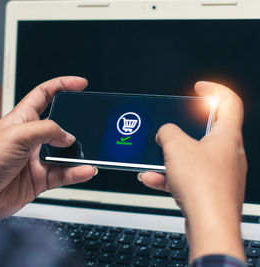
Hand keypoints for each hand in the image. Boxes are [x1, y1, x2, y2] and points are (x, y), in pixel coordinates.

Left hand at [0, 76, 97, 218]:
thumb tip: (68, 137)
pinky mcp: (39, 179)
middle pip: (60, 125)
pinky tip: (85, 170)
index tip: (81, 83)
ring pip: (65, 153)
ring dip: (78, 153)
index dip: (62, 85)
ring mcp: (36, 159)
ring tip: (91, 153)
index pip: (44, 94)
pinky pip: (64, 174)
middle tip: (90, 124)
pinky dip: (76, 172)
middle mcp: (30, 138)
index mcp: (22, 119)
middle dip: (76, 124)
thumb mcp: (16, 135)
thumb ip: (46, 131)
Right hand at [139, 82, 246, 261]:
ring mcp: (220, 174)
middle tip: (170, 128)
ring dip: (172, 157)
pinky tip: (153, 179)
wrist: (210, 225)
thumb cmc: (204, 187)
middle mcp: (228, 154)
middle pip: (208, 131)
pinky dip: (170, 177)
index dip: (214, 90)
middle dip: (183, 129)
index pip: (229, 102)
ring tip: (155, 160)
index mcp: (228, 136)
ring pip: (194, 157)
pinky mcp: (210, 191)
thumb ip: (167, 132)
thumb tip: (165, 133)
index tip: (199, 88)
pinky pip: (188, 178)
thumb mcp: (176, 147)